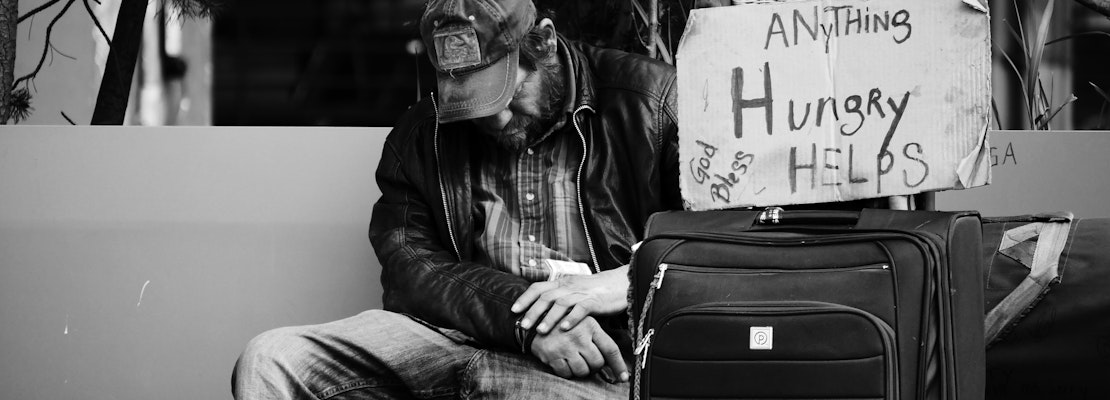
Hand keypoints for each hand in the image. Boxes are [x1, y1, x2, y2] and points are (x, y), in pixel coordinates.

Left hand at [511, 265, 629, 333]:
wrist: (621, 284)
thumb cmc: (596, 290)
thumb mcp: (574, 290)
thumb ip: (560, 296)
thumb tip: (541, 308)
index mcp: (562, 282)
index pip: (538, 287)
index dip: (525, 298)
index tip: (514, 310)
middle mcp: (569, 286)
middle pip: (546, 296)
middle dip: (532, 311)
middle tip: (523, 325)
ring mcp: (582, 293)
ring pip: (561, 303)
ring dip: (548, 317)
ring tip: (540, 331)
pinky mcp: (595, 301)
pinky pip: (581, 310)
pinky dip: (571, 319)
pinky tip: (564, 329)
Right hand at [530, 316, 628, 380]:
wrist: (534, 320)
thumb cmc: (564, 322)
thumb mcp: (583, 321)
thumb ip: (598, 337)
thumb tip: (612, 361)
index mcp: (590, 326)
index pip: (610, 349)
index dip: (619, 366)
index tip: (624, 378)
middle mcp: (579, 336)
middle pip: (598, 363)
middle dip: (595, 366)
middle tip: (588, 360)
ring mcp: (565, 347)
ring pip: (583, 371)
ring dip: (582, 370)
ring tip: (576, 360)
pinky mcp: (552, 356)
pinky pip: (567, 374)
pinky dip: (568, 372)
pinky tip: (564, 362)